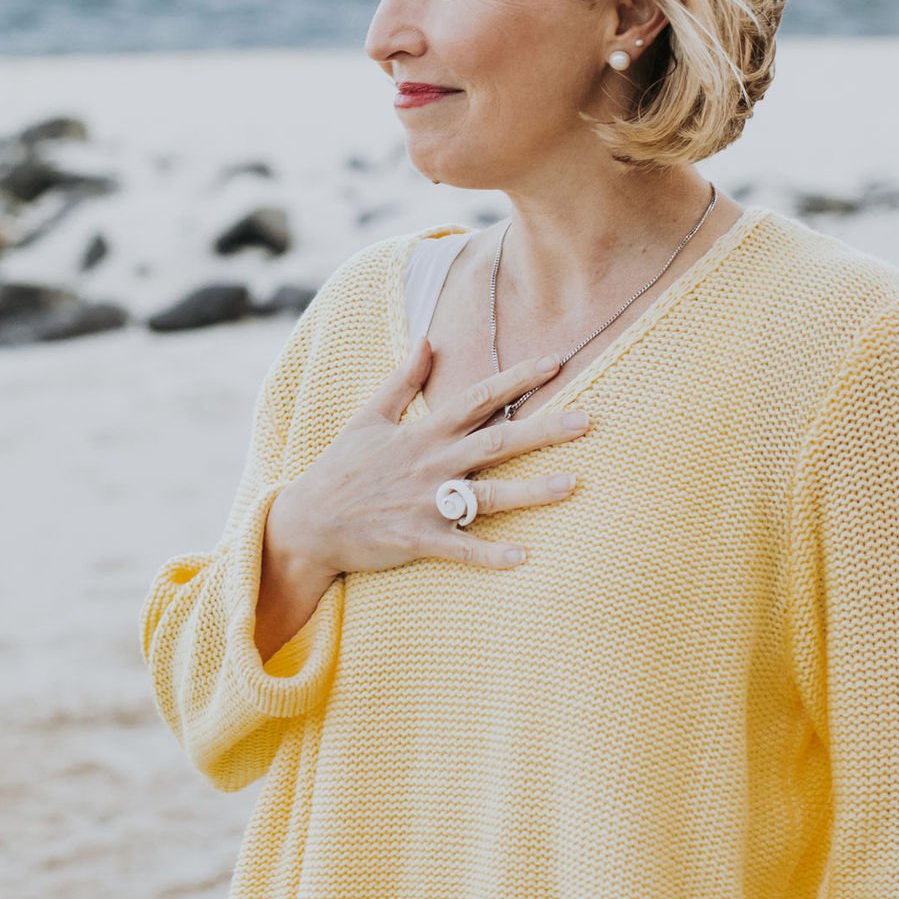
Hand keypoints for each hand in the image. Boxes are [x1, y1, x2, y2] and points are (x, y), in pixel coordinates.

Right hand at [254, 337, 590, 658]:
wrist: (308, 523)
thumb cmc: (341, 470)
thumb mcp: (368, 417)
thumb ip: (402, 380)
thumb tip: (428, 340)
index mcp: (423, 432)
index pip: (479, 397)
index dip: (518, 379)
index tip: (556, 362)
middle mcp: (430, 463)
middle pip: (497, 441)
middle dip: (545, 429)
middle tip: (589, 419)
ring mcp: (425, 503)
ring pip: (487, 495)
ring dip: (532, 491)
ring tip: (574, 485)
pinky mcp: (418, 539)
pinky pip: (460, 548)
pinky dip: (490, 554)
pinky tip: (524, 558)